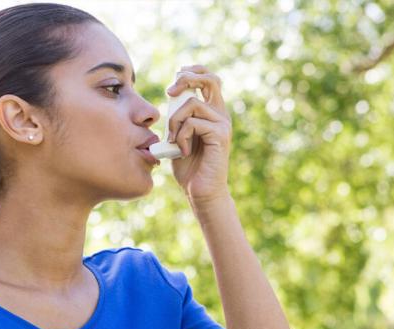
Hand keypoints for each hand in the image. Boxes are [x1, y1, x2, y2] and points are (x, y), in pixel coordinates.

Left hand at [165, 64, 232, 204]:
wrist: (200, 191)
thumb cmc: (188, 166)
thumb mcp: (178, 135)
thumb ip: (178, 116)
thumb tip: (171, 95)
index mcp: (212, 111)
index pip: (208, 78)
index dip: (192, 71)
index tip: (175, 78)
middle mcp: (220, 114)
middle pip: (210, 79)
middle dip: (186, 78)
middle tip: (170, 92)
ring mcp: (222, 124)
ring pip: (192, 104)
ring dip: (175, 121)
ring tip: (173, 140)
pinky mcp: (221, 135)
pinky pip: (193, 123)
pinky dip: (181, 136)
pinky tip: (182, 151)